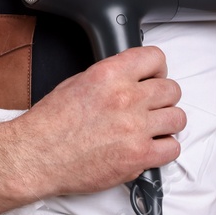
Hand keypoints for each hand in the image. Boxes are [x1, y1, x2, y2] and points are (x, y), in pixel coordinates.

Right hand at [11, 45, 184, 196]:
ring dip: (166, 123)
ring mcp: (135, 128)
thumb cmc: (50, 124)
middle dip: (163, 98)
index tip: (155, 76)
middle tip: (151, 106)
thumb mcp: (76, 83)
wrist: (38, 155)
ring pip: (177, 118)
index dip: (157, 68)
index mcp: (108, 75)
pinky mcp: (139, 156)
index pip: (154, 58)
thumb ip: (110, 78)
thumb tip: (131, 79)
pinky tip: (148, 147)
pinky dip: (164, 148)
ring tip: (150, 128)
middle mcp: (125, 98)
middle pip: (171, 90)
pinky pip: (173, 148)